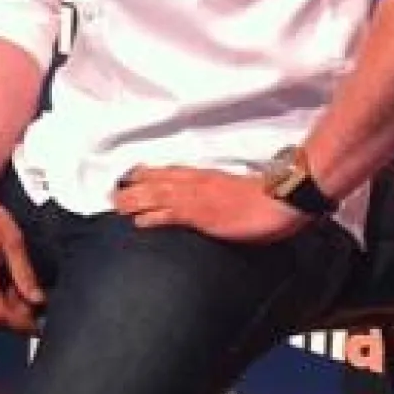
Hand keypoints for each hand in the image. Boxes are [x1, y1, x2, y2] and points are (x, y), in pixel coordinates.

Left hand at [113, 165, 309, 243]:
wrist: (281, 198)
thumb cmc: (264, 195)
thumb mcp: (234, 189)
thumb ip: (216, 192)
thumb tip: (208, 201)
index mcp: (204, 175)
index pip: (169, 171)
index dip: (147, 174)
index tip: (129, 176)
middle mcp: (196, 182)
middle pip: (156, 181)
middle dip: (133, 187)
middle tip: (112, 193)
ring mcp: (198, 197)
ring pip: (157, 194)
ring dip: (134, 199)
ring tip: (116, 204)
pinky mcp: (203, 214)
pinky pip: (171, 214)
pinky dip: (153, 217)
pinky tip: (139, 222)